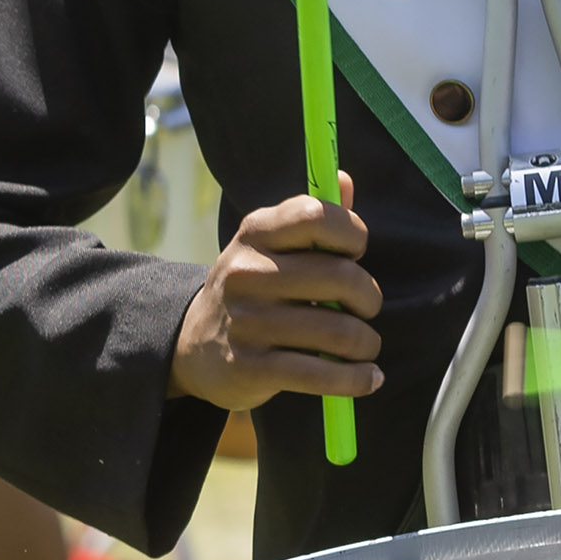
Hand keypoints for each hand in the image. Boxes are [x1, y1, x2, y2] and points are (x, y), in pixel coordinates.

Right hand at [172, 175, 385, 412]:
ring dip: (366, 343)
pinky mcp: (250, 367)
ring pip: (339, 332)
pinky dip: (356, 379)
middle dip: (369, 297)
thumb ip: (310, 217)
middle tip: (364, 309)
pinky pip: (323, 375)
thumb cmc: (251, 290)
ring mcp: (247, 321)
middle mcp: (247, 272)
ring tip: (364, 347)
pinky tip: (367, 378)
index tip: (354, 254)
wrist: (192, 346)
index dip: (352, 233)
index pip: (316, 215)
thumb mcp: (268, 247)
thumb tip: (346, 179)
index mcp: (255, 233)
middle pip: (340, 277)